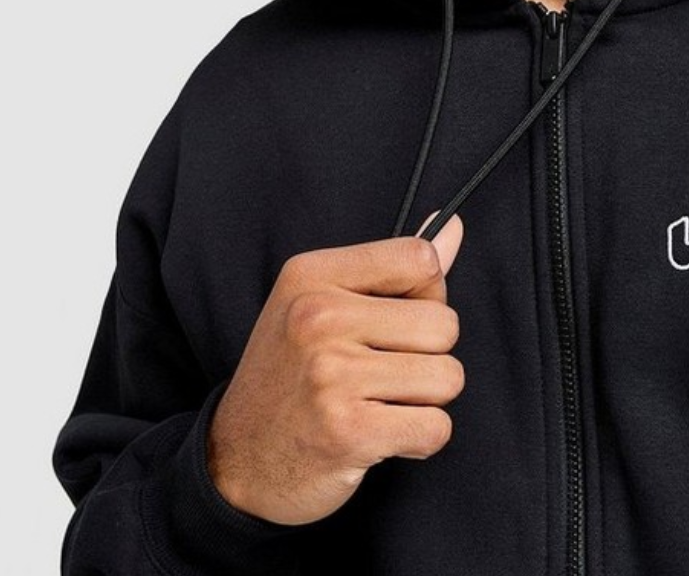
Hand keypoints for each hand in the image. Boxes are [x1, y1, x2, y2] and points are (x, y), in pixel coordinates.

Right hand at [206, 212, 464, 525]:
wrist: (235, 464)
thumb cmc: (293, 376)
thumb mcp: (325, 304)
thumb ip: (394, 267)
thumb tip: (454, 225)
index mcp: (312, 275)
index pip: (420, 259)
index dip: (426, 293)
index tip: (394, 320)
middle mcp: (317, 317)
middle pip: (444, 324)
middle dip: (429, 355)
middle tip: (380, 372)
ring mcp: (331, 375)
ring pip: (447, 377)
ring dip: (426, 400)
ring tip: (379, 403)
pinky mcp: (347, 431)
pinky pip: (436, 427)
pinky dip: (420, 439)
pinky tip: (381, 435)